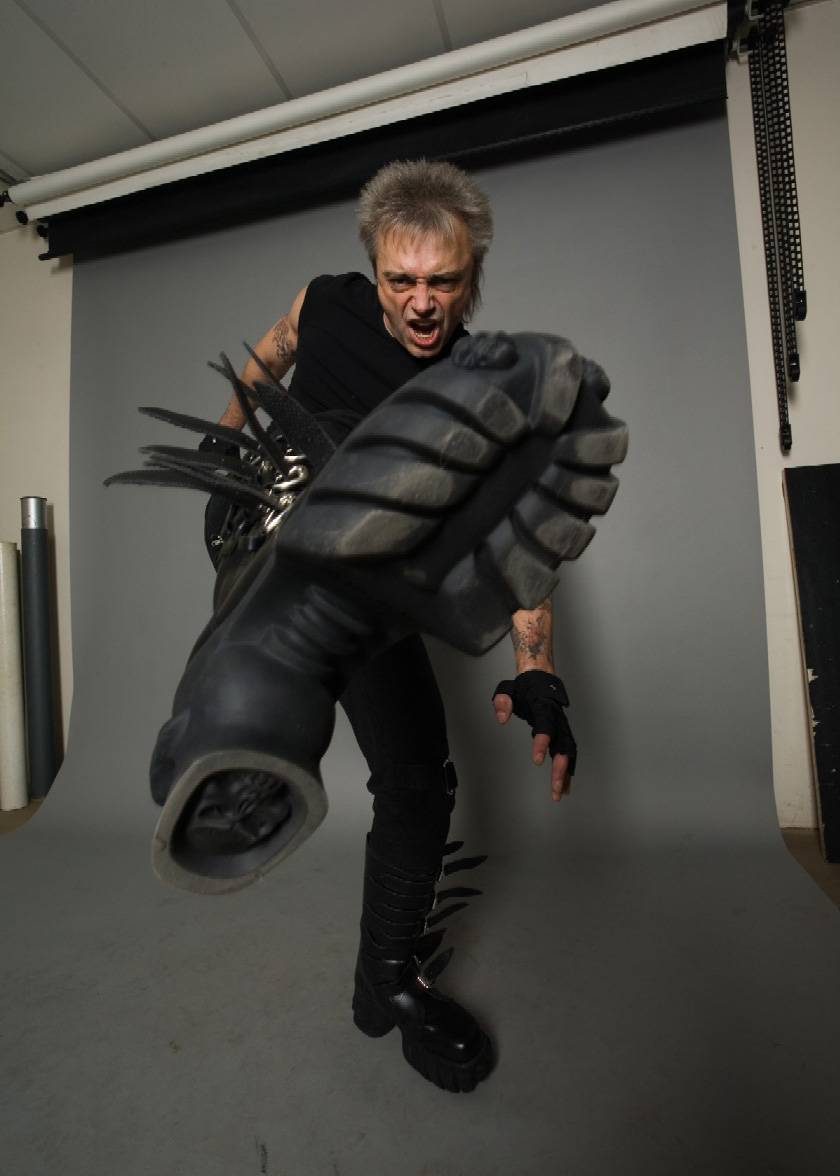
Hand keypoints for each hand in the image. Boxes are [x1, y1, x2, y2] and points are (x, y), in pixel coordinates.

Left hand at [492, 671, 576, 802]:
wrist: (540, 679)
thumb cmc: (523, 687)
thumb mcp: (506, 688)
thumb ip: (502, 701)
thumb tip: (502, 719)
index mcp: (543, 706)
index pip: (545, 724)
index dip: (543, 742)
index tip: (537, 761)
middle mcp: (557, 717)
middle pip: (564, 744)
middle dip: (561, 768)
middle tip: (555, 788)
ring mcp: (562, 726)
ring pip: (569, 752)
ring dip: (566, 774)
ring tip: (560, 793)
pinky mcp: (562, 732)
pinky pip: (568, 753)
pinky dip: (568, 770)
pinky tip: (566, 787)